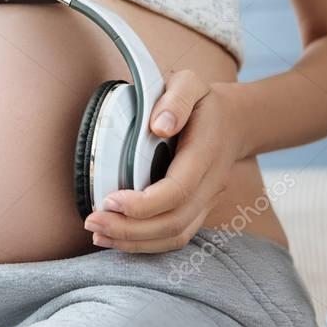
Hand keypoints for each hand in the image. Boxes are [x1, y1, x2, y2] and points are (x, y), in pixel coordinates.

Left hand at [83, 70, 244, 252]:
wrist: (235, 121)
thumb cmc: (202, 101)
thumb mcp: (190, 83)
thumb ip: (175, 99)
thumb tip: (159, 126)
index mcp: (206, 153)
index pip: (177, 191)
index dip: (143, 204)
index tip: (109, 200)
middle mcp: (210, 184)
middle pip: (174, 222)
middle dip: (130, 229)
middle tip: (92, 222)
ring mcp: (207, 201)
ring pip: (175, 235)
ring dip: (135, 242)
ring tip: (98, 235)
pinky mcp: (197, 210)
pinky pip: (175, 236)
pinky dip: (146, 244)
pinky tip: (117, 238)